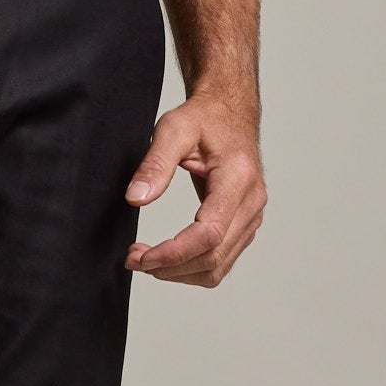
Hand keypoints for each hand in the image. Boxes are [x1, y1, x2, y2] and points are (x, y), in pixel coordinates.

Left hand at [124, 91, 265, 286]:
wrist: (230, 113)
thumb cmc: (205, 119)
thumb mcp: (173, 129)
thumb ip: (155, 164)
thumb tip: (136, 198)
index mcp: (237, 177)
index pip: (210, 233)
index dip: (174, 253)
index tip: (142, 257)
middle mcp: (252, 202)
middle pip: (214, 256)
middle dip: (170, 266)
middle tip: (134, 260)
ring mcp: (252, 216)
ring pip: (218, 266)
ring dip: (180, 272)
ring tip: (146, 260)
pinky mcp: (245, 224)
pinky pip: (222, 260)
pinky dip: (193, 268)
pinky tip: (168, 258)